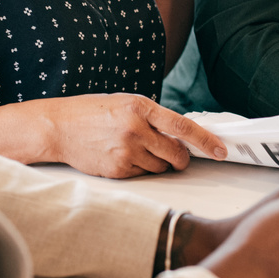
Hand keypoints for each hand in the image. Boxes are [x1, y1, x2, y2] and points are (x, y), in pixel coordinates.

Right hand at [47, 94, 226, 178]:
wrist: (58, 127)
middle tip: (179, 157)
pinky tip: (122, 156)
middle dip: (182, 158)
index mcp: (139, 106)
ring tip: (137, 150)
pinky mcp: (117, 169)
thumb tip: (179, 134)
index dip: (205, 140)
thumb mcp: (124, 103)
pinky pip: (142, 174)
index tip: (220, 149)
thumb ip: (151, 116)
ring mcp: (126, 151)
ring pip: (160, 167)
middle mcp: (135, 129)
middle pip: (175, 153)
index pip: (182, 126)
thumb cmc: (91, 113)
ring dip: (158, 163)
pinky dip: (139, 169)